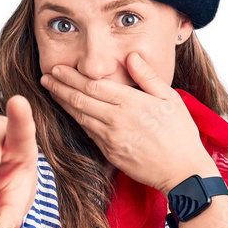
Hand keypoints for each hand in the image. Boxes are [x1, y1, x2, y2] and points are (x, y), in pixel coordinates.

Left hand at [39, 51, 207, 194]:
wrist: (182, 172)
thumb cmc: (180, 134)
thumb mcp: (170, 98)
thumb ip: (148, 77)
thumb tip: (131, 55)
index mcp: (130, 103)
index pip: (93, 85)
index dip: (71, 76)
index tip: (57, 67)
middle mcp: (116, 120)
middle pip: (80, 100)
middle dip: (60, 87)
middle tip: (45, 76)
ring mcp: (111, 139)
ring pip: (80, 117)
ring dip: (63, 103)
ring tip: (51, 91)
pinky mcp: (110, 154)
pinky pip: (89, 133)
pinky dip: (76, 120)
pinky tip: (70, 112)